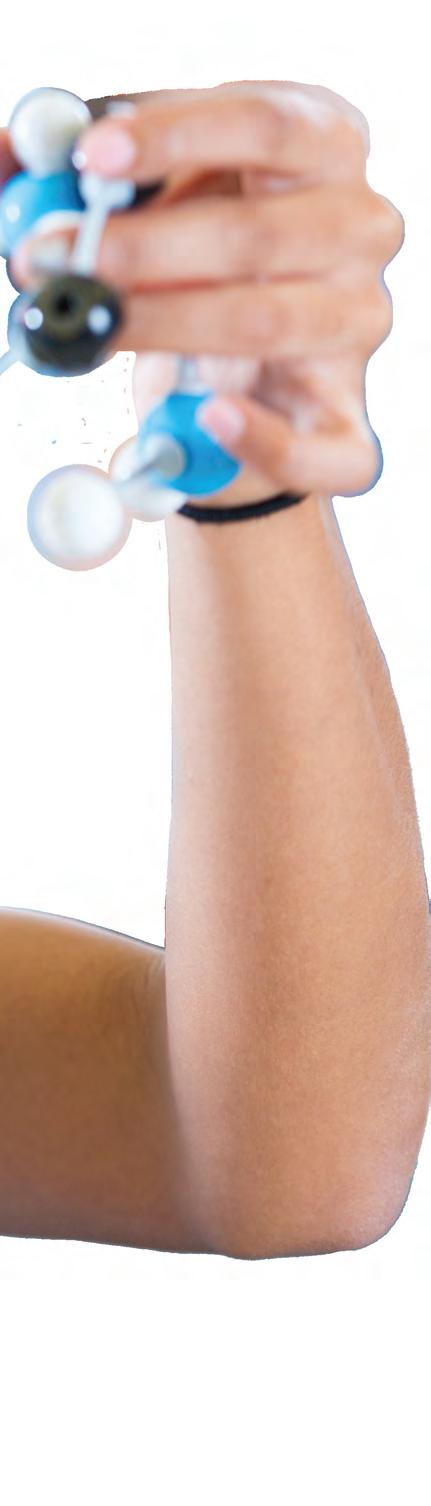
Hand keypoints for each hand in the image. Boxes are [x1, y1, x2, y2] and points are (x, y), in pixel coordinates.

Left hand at [5, 81, 404, 505]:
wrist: (239, 372)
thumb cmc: (197, 263)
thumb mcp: (156, 196)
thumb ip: (97, 176)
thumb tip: (11, 156)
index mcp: (324, 145)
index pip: (263, 123)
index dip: (173, 136)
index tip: (89, 158)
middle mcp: (361, 229)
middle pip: (256, 235)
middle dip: (139, 249)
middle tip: (50, 256)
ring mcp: (360, 326)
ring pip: (268, 324)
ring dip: (163, 327)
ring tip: (90, 327)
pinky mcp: (349, 423)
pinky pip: (320, 447)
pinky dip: (263, 440)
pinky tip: (212, 419)